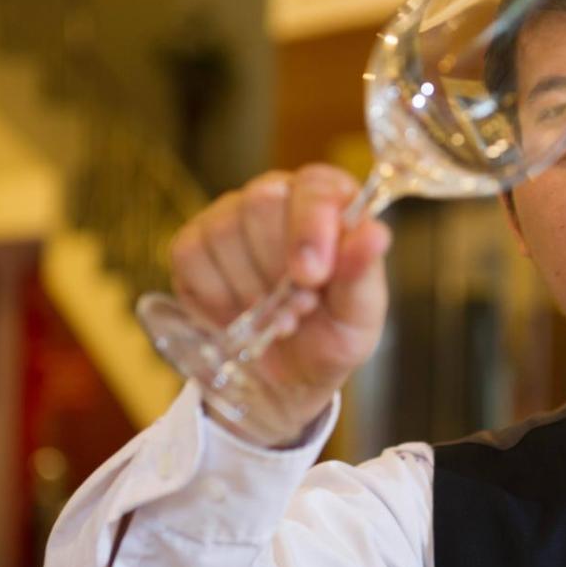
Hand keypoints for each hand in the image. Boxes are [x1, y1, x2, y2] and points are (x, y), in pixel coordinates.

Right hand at [169, 165, 390, 447]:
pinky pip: (191, 256)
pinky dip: (216, 296)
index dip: (310, 227)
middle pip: (262, 201)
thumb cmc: (332, 335)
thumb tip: (374, 234)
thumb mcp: (358, 315)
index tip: (311, 275)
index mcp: (330, 200)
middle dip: (277, 265)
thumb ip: (363, 273)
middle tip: (298, 307)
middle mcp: (278, 195)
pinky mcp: (194, 244)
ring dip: (250, 288)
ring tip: (275, 315)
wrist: (288, 380)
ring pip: (224, 230)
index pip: (314, 187)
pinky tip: (240, 313)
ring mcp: (231, 217)